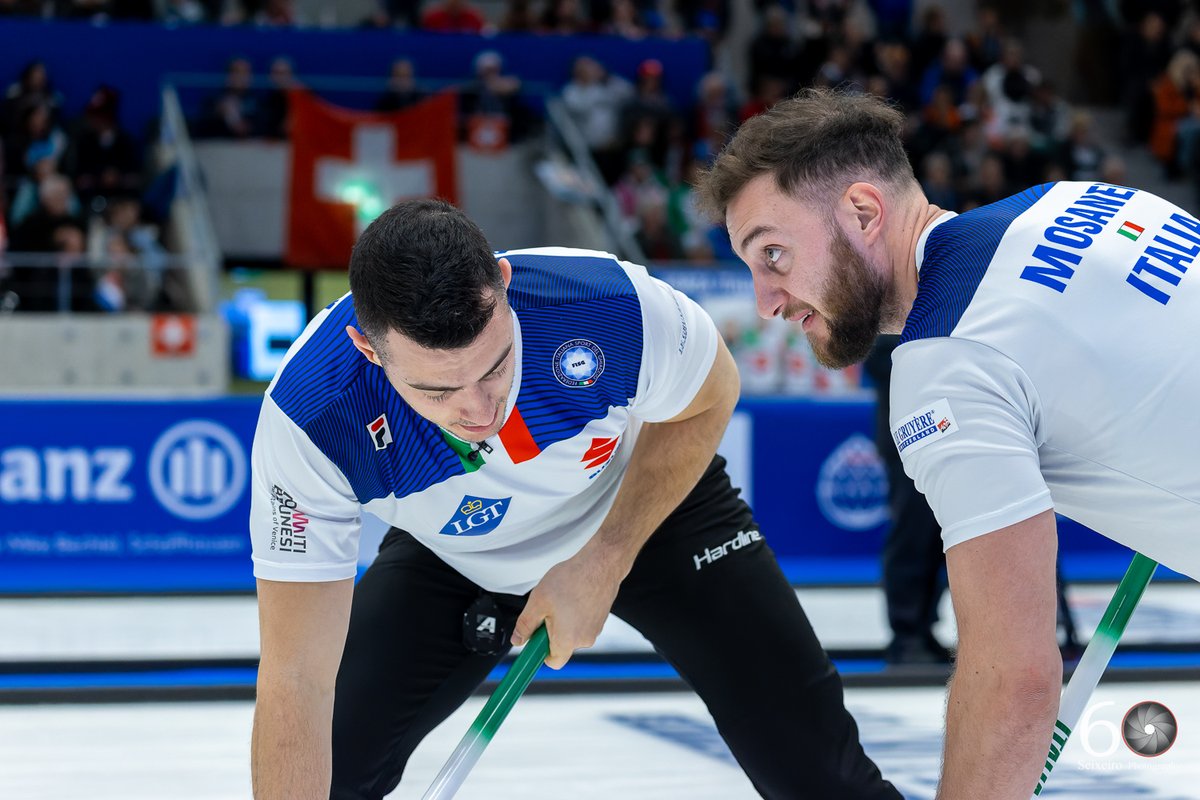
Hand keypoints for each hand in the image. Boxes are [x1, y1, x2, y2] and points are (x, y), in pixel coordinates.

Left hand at [510, 548, 623, 668]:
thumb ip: (525, 625)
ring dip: (563, 621)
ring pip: (572, 633)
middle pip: (561, 645)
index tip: (534, 639)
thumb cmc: (573, 580)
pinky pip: (582, 623)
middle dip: (551, 631)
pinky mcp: (600, 619)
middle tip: (547, 609)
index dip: (540, 651)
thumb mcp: (538, 601)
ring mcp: (595, 629)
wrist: (600, 564)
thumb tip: (518, 639)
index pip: (552, 662)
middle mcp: (584, 639)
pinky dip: (575, 614)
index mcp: (567, 640)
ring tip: (562, 598)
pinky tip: (573, 595)